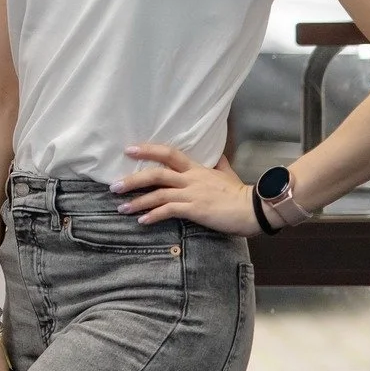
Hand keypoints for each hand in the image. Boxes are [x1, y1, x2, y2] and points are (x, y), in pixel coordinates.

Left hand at [112, 144, 258, 235]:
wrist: (256, 210)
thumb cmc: (241, 194)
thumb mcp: (228, 174)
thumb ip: (218, 165)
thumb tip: (216, 156)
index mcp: (197, 169)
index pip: (168, 153)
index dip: (148, 150)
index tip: (128, 150)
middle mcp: (191, 179)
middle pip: (156, 174)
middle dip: (132, 180)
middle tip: (114, 185)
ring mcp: (192, 194)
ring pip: (158, 194)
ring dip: (137, 201)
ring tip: (121, 207)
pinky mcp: (196, 210)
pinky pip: (169, 211)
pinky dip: (153, 215)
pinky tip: (142, 220)